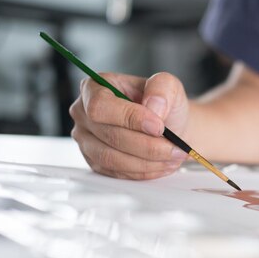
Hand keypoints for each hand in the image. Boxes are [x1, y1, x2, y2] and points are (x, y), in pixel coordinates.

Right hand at [69, 72, 189, 179]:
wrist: (169, 126)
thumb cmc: (163, 104)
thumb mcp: (169, 85)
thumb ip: (161, 88)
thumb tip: (153, 107)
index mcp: (95, 87)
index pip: (100, 105)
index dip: (129, 118)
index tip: (158, 126)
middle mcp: (84, 113)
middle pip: (109, 135)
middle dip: (147, 145)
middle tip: (175, 147)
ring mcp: (86, 140)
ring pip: (112, 158)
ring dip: (147, 162)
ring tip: (172, 157)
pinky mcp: (96, 162)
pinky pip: (116, 172)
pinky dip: (143, 172)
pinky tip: (162, 165)